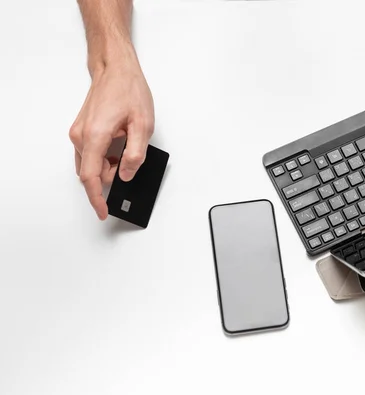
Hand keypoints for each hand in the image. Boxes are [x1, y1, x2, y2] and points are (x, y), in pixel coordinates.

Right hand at [69, 49, 153, 219]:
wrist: (116, 69)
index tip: (104, 211)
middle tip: (131, 164)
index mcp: (95, 136)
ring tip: (127, 150)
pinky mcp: (81, 130)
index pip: (91, 177)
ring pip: (90, 164)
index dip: (97, 198)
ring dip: (108, 167)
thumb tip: (126, 175)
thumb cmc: (128, 90)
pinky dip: (103, 158)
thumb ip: (135, 154)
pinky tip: (119, 147)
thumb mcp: (142, 125)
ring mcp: (78, 133)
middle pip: (91, 173)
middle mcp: (81, 136)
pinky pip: (89, 154)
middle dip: (110, 177)